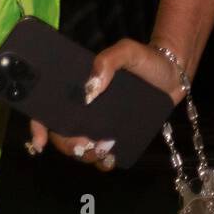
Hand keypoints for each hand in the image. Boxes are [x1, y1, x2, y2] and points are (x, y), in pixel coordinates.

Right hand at [27, 37, 186, 171]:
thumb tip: (89, 90)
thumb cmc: (147, 59)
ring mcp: (101, 124)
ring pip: (80, 148)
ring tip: (103, 150)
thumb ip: (108, 61)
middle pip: (62, 134)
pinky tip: (110, 161)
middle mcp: (85, 108)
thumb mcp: (127, 51)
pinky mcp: (118, 135)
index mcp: (79, 89)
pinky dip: (102, 163)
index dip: (38, 127)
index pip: (49, 109)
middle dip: (68, 145)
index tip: (40, 142)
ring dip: (85, 155)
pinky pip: (103, 155)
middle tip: (87, 143)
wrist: (175, 72)